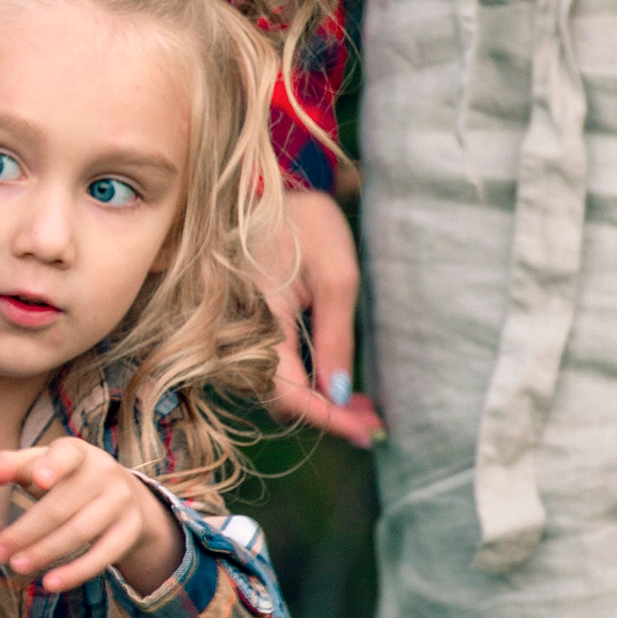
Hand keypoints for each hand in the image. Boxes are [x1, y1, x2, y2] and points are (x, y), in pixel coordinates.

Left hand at [0, 438, 181, 594]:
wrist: (123, 493)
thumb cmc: (67, 477)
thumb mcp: (42, 465)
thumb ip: (13, 466)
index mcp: (77, 452)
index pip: (66, 454)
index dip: (53, 466)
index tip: (38, 479)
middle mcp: (104, 473)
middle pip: (61, 506)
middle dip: (26, 531)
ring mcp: (121, 501)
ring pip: (81, 531)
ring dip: (45, 552)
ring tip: (16, 566)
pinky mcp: (130, 530)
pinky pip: (104, 555)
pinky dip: (76, 572)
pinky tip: (50, 583)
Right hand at [264, 188, 380, 447]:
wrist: (269, 184)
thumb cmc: (303, 222)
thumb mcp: (336, 276)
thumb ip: (337, 337)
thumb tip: (341, 393)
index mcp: (258, 322)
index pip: (291, 395)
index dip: (330, 419)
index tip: (368, 433)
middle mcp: (240, 334)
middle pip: (284, 398)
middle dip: (331, 415)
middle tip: (376, 421)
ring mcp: (242, 330)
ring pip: (281, 386)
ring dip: (322, 400)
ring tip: (366, 405)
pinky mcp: (249, 324)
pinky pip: (277, 367)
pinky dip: (310, 380)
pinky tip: (338, 381)